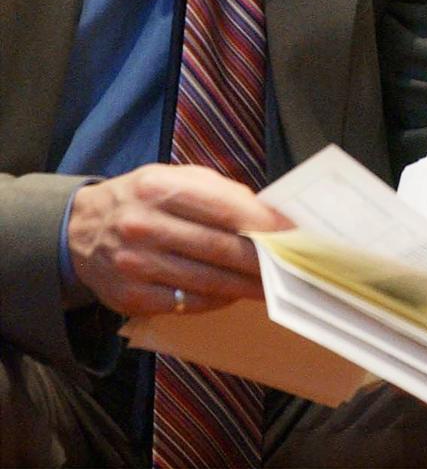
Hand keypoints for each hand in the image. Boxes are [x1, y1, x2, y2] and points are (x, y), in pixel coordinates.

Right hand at [68, 164, 292, 316]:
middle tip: (288, 266)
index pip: (223, 207)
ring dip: (244, 285)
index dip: (262, 223)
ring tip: (270, 285)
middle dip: (259, 260)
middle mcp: (144, 225)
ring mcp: (135, 264)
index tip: (290, 232)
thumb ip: (220, 192)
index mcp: (159, 187)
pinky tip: (232, 294)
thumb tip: (267, 215)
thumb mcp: (176, 178)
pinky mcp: (131, 296)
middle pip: (218, 248)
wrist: (82, 229)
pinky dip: (215, 300)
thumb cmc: (144, 198)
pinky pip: (186, 302)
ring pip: (206, 280)